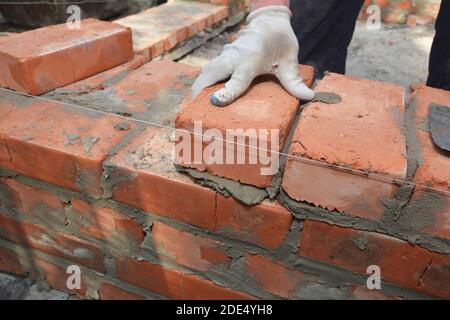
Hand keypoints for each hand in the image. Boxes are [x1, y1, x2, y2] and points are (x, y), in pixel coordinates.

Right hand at [192, 6, 314, 106]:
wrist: (269, 22)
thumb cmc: (280, 42)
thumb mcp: (290, 60)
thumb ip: (294, 81)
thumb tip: (309, 98)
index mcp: (251, 59)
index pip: (237, 79)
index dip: (227, 92)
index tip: (216, 102)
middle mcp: (234, 57)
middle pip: (211, 75)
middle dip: (200, 93)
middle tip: (193, 115)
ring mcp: (225, 57)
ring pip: (205, 73)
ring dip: (198, 90)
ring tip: (191, 111)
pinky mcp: (221, 58)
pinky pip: (207, 72)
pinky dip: (201, 84)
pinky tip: (199, 100)